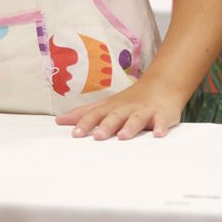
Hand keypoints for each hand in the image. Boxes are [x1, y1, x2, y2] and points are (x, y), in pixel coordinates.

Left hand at [55, 78, 185, 139]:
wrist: (162, 84)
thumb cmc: (130, 100)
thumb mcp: (107, 105)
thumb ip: (84, 114)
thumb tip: (59, 120)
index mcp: (112, 107)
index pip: (96, 115)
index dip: (85, 123)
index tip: (75, 133)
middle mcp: (126, 108)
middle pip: (115, 116)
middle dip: (106, 126)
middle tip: (97, 136)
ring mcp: (144, 111)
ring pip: (136, 119)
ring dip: (130, 127)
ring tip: (123, 136)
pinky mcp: (162, 115)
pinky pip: (162, 122)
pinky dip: (161, 127)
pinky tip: (159, 134)